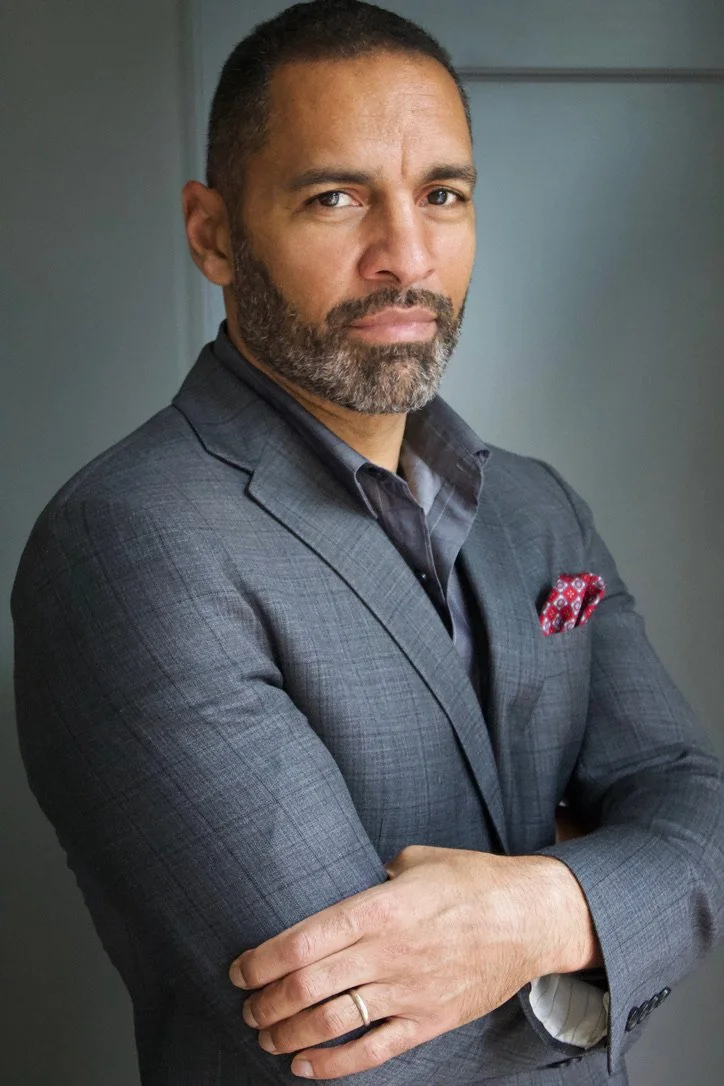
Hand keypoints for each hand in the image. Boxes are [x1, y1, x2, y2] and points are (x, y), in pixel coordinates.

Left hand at [229, 845, 598, 1078]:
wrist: (531, 917)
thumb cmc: (472, 880)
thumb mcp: (417, 859)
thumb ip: (374, 874)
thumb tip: (342, 880)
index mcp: (381, 908)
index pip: (304, 941)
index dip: (262, 960)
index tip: (239, 968)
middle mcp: (389, 952)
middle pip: (307, 987)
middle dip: (265, 1001)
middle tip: (246, 1005)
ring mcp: (409, 991)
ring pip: (332, 1022)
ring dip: (288, 1033)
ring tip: (265, 1034)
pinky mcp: (429, 1020)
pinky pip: (373, 1051)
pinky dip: (333, 1065)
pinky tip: (304, 1066)